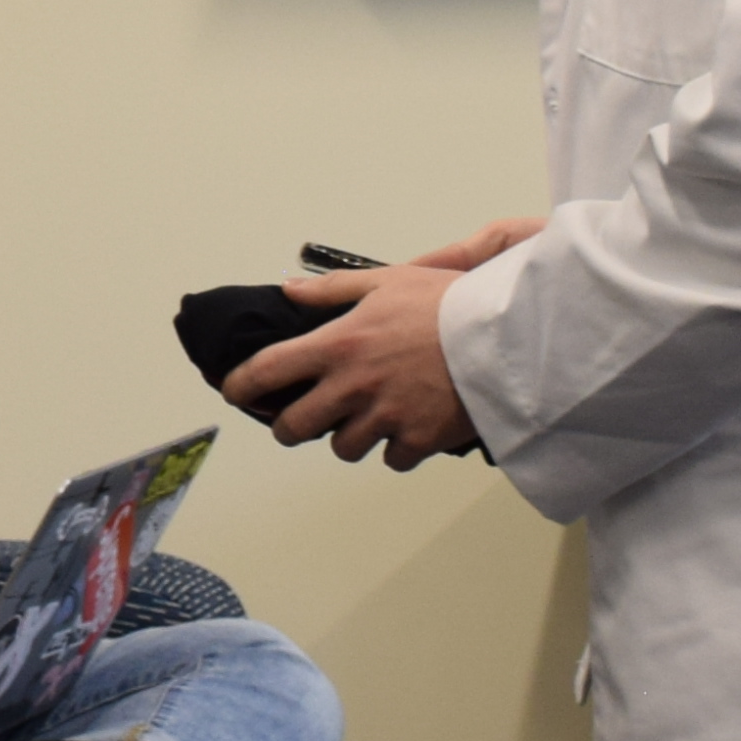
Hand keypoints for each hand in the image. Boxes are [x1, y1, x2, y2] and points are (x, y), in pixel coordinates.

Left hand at [228, 232, 536, 470]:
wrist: (506, 337)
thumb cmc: (448, 303)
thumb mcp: (388, 281)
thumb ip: (333, 289)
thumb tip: (290, 289)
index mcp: (338, 344)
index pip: (267, 370)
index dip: (240, 386)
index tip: (234, 392)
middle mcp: (352, 386)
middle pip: (294, 427)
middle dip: (290, 426)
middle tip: (300, 419)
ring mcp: (384, 418)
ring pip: (343, 448)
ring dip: (348, 437)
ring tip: (366, 419)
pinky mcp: (417, 442)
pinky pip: (390, 460)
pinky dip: (395, 450)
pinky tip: (406, 429)